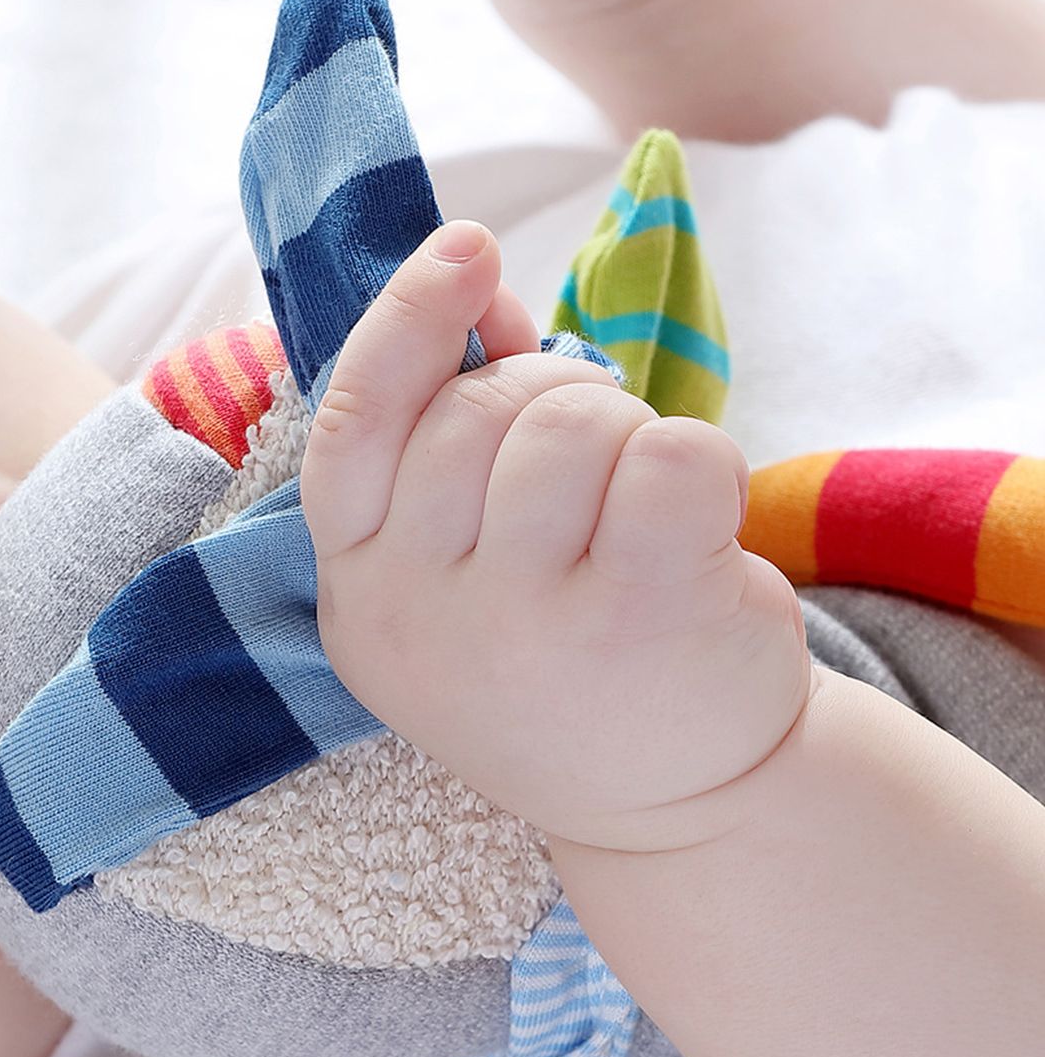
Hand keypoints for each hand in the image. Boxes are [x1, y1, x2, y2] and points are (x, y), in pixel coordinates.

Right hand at [301, 223, 813, 852]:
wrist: (681, 810)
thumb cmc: (568, 658)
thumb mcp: (470, 573)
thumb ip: (452, 438)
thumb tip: (480, 294)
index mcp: (359, 594)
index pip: (351, 426)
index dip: (404, 320)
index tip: (468, 247)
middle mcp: (417, 614)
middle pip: (477, 409)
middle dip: (553, 397)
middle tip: (596, 467)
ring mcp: (523, 622)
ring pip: (572, 422)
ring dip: (629, 434)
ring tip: (643, 512)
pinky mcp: (636, 615)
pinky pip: (671, 452)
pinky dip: (706, 465)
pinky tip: (701, 535)